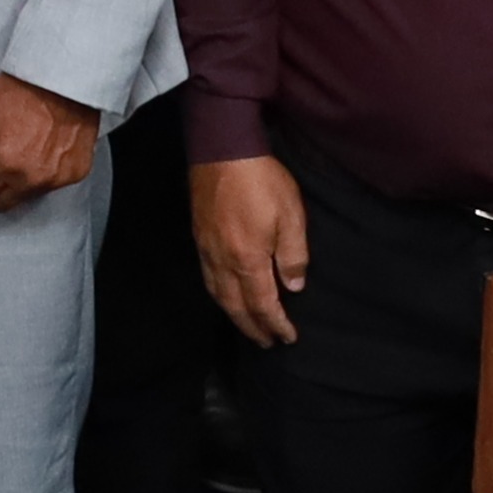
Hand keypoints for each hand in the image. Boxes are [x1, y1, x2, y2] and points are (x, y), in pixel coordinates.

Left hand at [0, 72, 98, 212]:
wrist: (62, 78)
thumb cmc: (18, 91)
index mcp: (5, 164)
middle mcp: (32, 179)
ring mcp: (56, 179)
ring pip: (22, 198)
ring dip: (12, 183)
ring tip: (15, 151)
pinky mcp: (74, 174)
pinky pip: (47, 188)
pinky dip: (37, 177)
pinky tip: (36, 152)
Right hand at [191, 153, 307, 346]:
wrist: (222, 150)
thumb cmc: (262, 181)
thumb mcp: (291, 216)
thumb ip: (293, 255)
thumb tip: (292, 286)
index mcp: (248, 260)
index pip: (262, 304)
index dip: (275, 324)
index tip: (287, 338)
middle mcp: (223, 261)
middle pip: (235, 306)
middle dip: (252, 327)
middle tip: (266, 343)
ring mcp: (207, 249)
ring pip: (218, 294)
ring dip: (233, 315)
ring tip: (246, 325)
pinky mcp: (199, 236)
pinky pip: (208, 277)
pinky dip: (218, 294)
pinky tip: (224, 293)